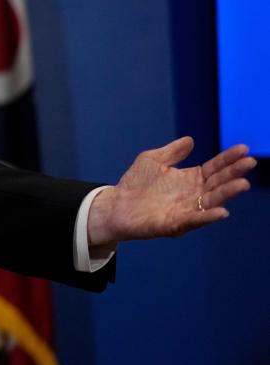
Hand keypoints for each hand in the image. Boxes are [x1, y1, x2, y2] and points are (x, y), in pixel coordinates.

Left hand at [88, 137, 255, 248]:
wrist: (115, 205)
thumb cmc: (135, 183)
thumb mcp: (152, 160)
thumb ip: (171, 152)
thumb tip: (190, 140)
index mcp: (191, 179)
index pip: (215, 168)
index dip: (229, 159)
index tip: (243, 148)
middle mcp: (193, 195)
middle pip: (218, 183)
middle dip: (234, 174)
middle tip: (249, 162)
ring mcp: (186, 210)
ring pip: (212, 202)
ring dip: (227, 194)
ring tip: (242, 184)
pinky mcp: (175, 224)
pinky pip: (194, 220)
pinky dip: (208, 216)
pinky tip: (222, 211)